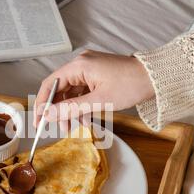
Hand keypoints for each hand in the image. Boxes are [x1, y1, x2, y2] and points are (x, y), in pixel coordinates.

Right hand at [34, 49, 153, 126]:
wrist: (155, 78)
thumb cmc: (130, 85)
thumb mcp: (99, 101)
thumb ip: (71, 108)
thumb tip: (48, 114)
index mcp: (78, 66)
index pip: (51, 84)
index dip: (42, 104)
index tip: (39, 121)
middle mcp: (81, 64)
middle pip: (59, 89)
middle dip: (58, 110)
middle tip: (59, 128)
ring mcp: (89, 69)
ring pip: (70, 92)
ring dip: (70, 110)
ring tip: (74, 127)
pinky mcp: (96, 75)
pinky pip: (81, 92)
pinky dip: (80, 105)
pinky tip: (83, 118)